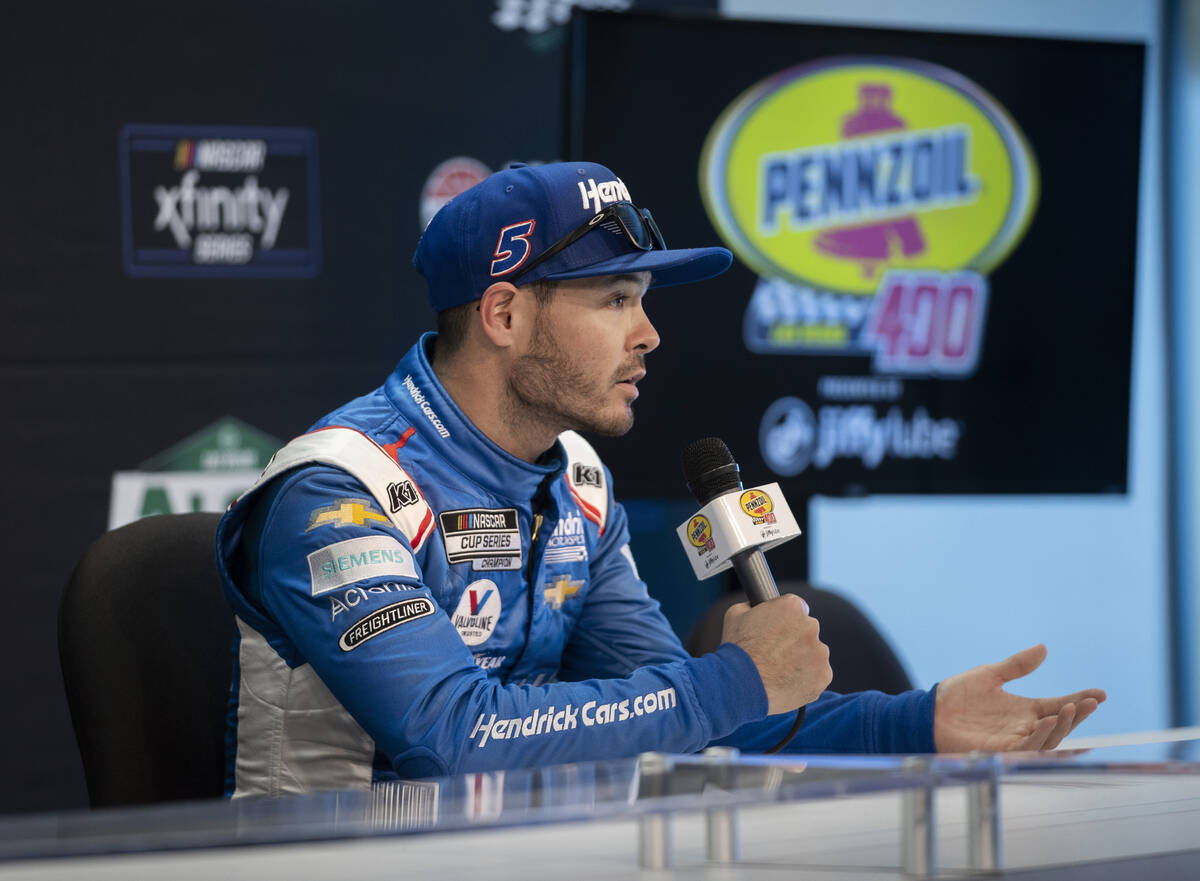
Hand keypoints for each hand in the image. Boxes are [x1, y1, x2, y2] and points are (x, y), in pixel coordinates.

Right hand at [721, 594, 831, 714]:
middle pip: (807, 630)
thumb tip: (754, 606)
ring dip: (802, 659)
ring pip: (814, 653)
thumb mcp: (736, 615)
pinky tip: (787, 682)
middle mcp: (810, 626)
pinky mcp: (824, 675)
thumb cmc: (737, 650)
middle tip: (775, 653)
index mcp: (792, 607)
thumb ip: (752, 606)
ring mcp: (819, 652)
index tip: (777, 630)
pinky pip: (818, 674)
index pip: (797, 607)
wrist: (741, 685)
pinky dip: (807, 679)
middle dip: (795, 639)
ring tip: (779, 671)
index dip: (785, 619)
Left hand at [934, 644, 1105, 752]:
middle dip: (1078, 715)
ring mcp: (1014, 740)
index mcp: (1026, 710)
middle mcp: (1025, 727)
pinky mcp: (1001, 751)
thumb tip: (1043, 648)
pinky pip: (1026, 747)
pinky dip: (1039, 737)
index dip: (1080, 701)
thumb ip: (1017, 665)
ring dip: (1062, 726)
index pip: (1060, 706)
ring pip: (1049, 739)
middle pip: (1061, 725)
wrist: (930, 712)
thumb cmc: (957, 695)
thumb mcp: (990, 675)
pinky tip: (1045, 722)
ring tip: (1071, 709)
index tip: (1100, 694)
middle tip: (1090, 702)